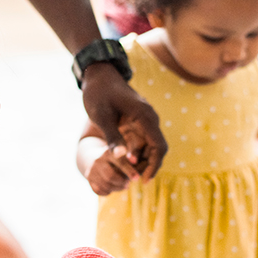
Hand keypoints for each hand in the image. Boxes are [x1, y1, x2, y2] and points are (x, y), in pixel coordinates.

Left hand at [81, 62, 166, 180]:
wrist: (98, 75)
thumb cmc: (98, 93)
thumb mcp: (102, 116)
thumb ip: (112, 137)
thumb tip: (124, 158)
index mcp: (145, 116)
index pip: (159, 146)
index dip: (154, 166)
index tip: (142, 181)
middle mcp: (149, 119)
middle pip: (157, 149)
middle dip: (147, 167)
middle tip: (131, 181)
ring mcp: (144, 121)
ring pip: (149, 147)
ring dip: (141, 162)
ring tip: (126, 175)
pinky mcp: (137, 123)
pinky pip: (141, 142)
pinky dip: (135, 154)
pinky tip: (123, 163)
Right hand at [85, 144, 139, 195]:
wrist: (96, 159)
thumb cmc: (117, 159)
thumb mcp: (123, 154)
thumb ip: (132, 160)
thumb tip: (143, 167)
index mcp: (110, 152)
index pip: (120, 162)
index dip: (129, 171)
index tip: (137, 178)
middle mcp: (99, 160)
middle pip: (110, 176)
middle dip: (121, 182)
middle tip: (128, 184)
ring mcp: (92, 169)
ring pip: (105, 185)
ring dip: (116, 188)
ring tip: (122, 186)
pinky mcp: (89, 178)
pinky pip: (98, 190)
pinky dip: (107, 192)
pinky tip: (112, 188)